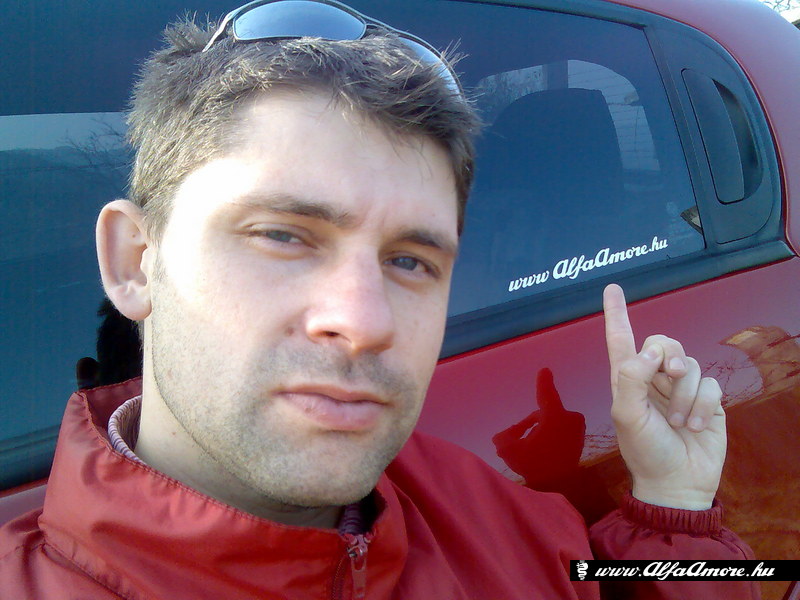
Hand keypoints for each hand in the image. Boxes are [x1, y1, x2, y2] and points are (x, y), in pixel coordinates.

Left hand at [603, 284, 725, 509]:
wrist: (677, 482)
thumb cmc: (645, 452)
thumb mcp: (627, 416)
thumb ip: (632, 378)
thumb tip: (651, 351)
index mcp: (627, 380)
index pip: (620, 339)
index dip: (616, 313)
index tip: (612, 288)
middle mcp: (652, 379)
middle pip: (662, 342)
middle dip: (667, 356)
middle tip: (668, 377)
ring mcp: (680, 388)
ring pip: (687, 364)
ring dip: (684, 394)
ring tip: (677, 421)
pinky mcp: (706, 399)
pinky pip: (709, 383)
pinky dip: (703, 404)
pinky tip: (695, 425)